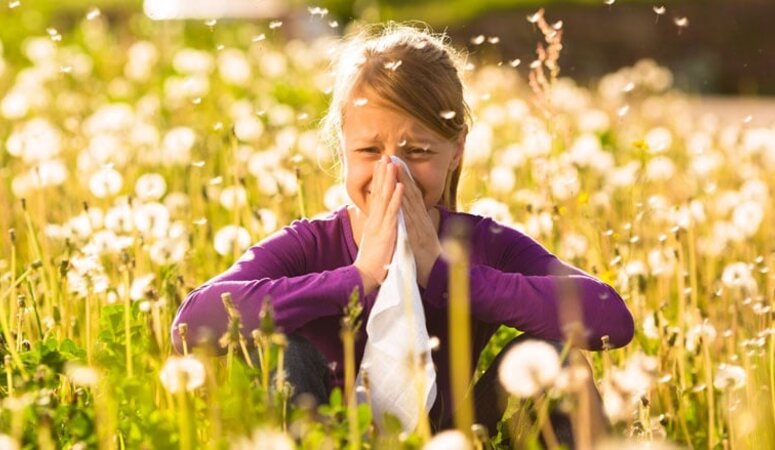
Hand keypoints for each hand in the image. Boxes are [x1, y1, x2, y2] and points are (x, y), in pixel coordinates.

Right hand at [353, 156, 404, 294]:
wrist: (365, 276)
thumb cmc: (372, 261)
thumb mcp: (375, 241)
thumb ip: (377, 229)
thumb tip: (379, 221)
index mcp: (373, 221)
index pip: (376, 196)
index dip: (379, 180)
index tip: (381, 165)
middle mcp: (375, 219)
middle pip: (379, 192)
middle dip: (382, 173)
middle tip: (385, 156)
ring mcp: (380, 224)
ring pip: (385, 197)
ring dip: (389, 180)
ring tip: (392, 164)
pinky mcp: (386, 232)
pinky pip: (393, 212)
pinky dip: (397, 198)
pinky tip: (400, 186)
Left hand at [395, 163, 441, 287]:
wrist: (437, 275)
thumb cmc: (427, 258)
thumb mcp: (420, 237)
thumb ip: (416, 224)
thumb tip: (411, 215)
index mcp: (420, 219)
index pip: (411, 195)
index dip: (404, 178)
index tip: (396, 163)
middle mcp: (421, 219)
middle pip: (411, 193)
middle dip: (402, 174)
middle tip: (393, 157)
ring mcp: (420, 226)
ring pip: (410, 201)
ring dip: (403, 184)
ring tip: (395, 168)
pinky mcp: (418, 236)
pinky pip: (410, 219)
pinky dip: (405, 206)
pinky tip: (400, 195)